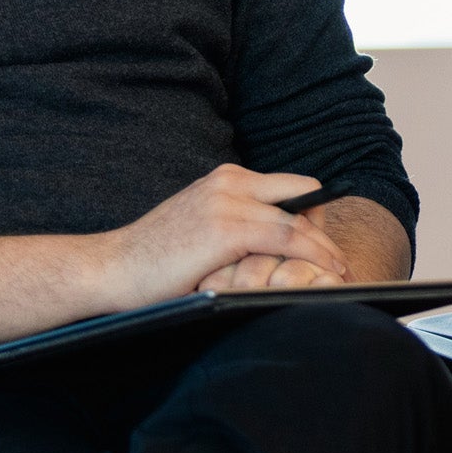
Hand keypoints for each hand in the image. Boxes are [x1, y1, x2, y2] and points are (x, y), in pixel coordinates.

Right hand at [93, 164, 351, 311]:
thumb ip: (236, 223)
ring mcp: (228, 202)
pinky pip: (287, 239)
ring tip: (341, 274)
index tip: (326, 244)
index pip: (290, 188)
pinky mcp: (226, 229)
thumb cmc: (154, 260)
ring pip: (299, 221)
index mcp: (226, 178)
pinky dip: (313, 257)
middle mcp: (230, 181)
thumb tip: (276, 244)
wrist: (110, 269)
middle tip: (339, 262)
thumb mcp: (202, 228)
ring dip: (325, 250)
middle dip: (325, 229)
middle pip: (303, 196)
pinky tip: (326, 274)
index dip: (315, 215)